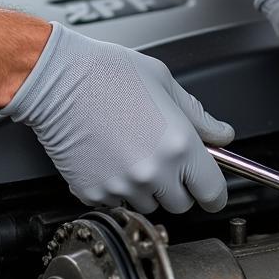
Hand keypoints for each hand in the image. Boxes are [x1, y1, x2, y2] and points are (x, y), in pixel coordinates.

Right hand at [0, 23, 233, 211]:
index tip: (211, 192)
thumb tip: (221, 135)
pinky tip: (109, 158)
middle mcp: (153, 172)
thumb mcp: (165, 83)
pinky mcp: (92, 192)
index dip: (214, 193)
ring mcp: (121, 186)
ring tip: (131, 152)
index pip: (212, 192)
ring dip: (146, 188)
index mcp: (178, 145)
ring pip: (147, 205)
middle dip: (177, 186)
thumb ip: (198, 116)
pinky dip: (115, 187)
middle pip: (180, 204)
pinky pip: (115, 202)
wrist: (57, 80)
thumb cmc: (108, 73)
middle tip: (164, 159)